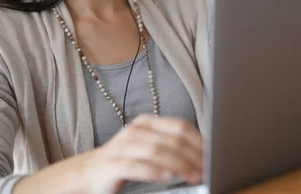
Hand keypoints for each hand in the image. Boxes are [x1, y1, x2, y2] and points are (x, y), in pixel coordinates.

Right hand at [80, 115, 202, 192]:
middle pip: (173, 140)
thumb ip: (170, 147)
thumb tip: (203, 154)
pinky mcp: (112, 165)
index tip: (214, 155)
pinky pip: (138, 166)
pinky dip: (155, 172)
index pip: (180, 127)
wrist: (87, 174)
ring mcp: (123, 146)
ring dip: (180, 165)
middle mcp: (135, 131)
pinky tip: (168, 177)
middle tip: (207, 169)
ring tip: (195, 176)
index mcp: (147, 123)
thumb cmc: (124, 162)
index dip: (200, 141)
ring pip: (158, 152)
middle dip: (194, 156)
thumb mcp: (148, 149)